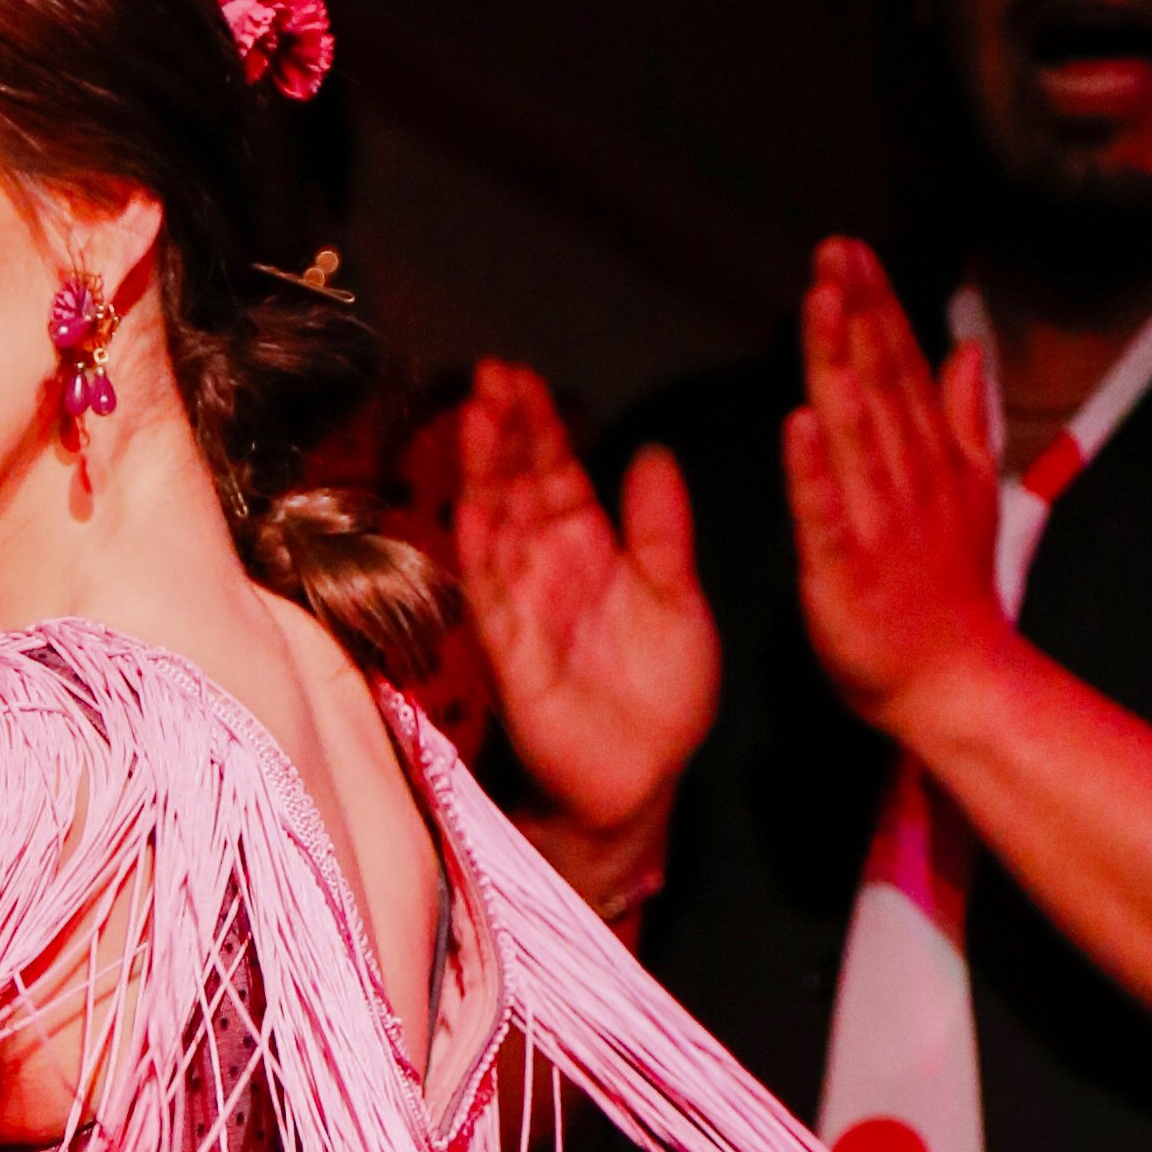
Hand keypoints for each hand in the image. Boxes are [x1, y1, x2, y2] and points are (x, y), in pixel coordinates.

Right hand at [456, 361, 718, 844]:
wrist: (646, 777)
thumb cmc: (660, 694)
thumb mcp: (678, 596)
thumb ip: (661, 528)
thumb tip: (652, 452)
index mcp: (589, 549)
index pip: (554, 471)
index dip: (535, 423)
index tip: (516, 376)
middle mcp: (547, 568)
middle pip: (517, 485)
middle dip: (503, 430)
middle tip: (490, 374)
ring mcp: (524, 606)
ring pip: (497, 526)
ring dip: (485, 473)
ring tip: (478, 417)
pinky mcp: (513, 652)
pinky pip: (492, 594)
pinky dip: (481, 550)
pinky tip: (473, 506)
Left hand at [782, 239, 1012, 736]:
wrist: (957, 683)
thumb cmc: (949, 589)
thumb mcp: (969, 491)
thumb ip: (961, 416)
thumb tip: (967, 346)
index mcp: (928, 458)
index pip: (898, 368)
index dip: (875, 307)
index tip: (849, 251)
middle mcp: (908, 478)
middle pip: (878, 384)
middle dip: (855, 315)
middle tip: (832, 253)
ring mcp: (880, 522)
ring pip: (855, 433)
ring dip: (838, 366)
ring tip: (819, 305)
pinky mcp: (848, 570)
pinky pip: (825, 513)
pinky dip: (813, 470)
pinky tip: (797, 422)